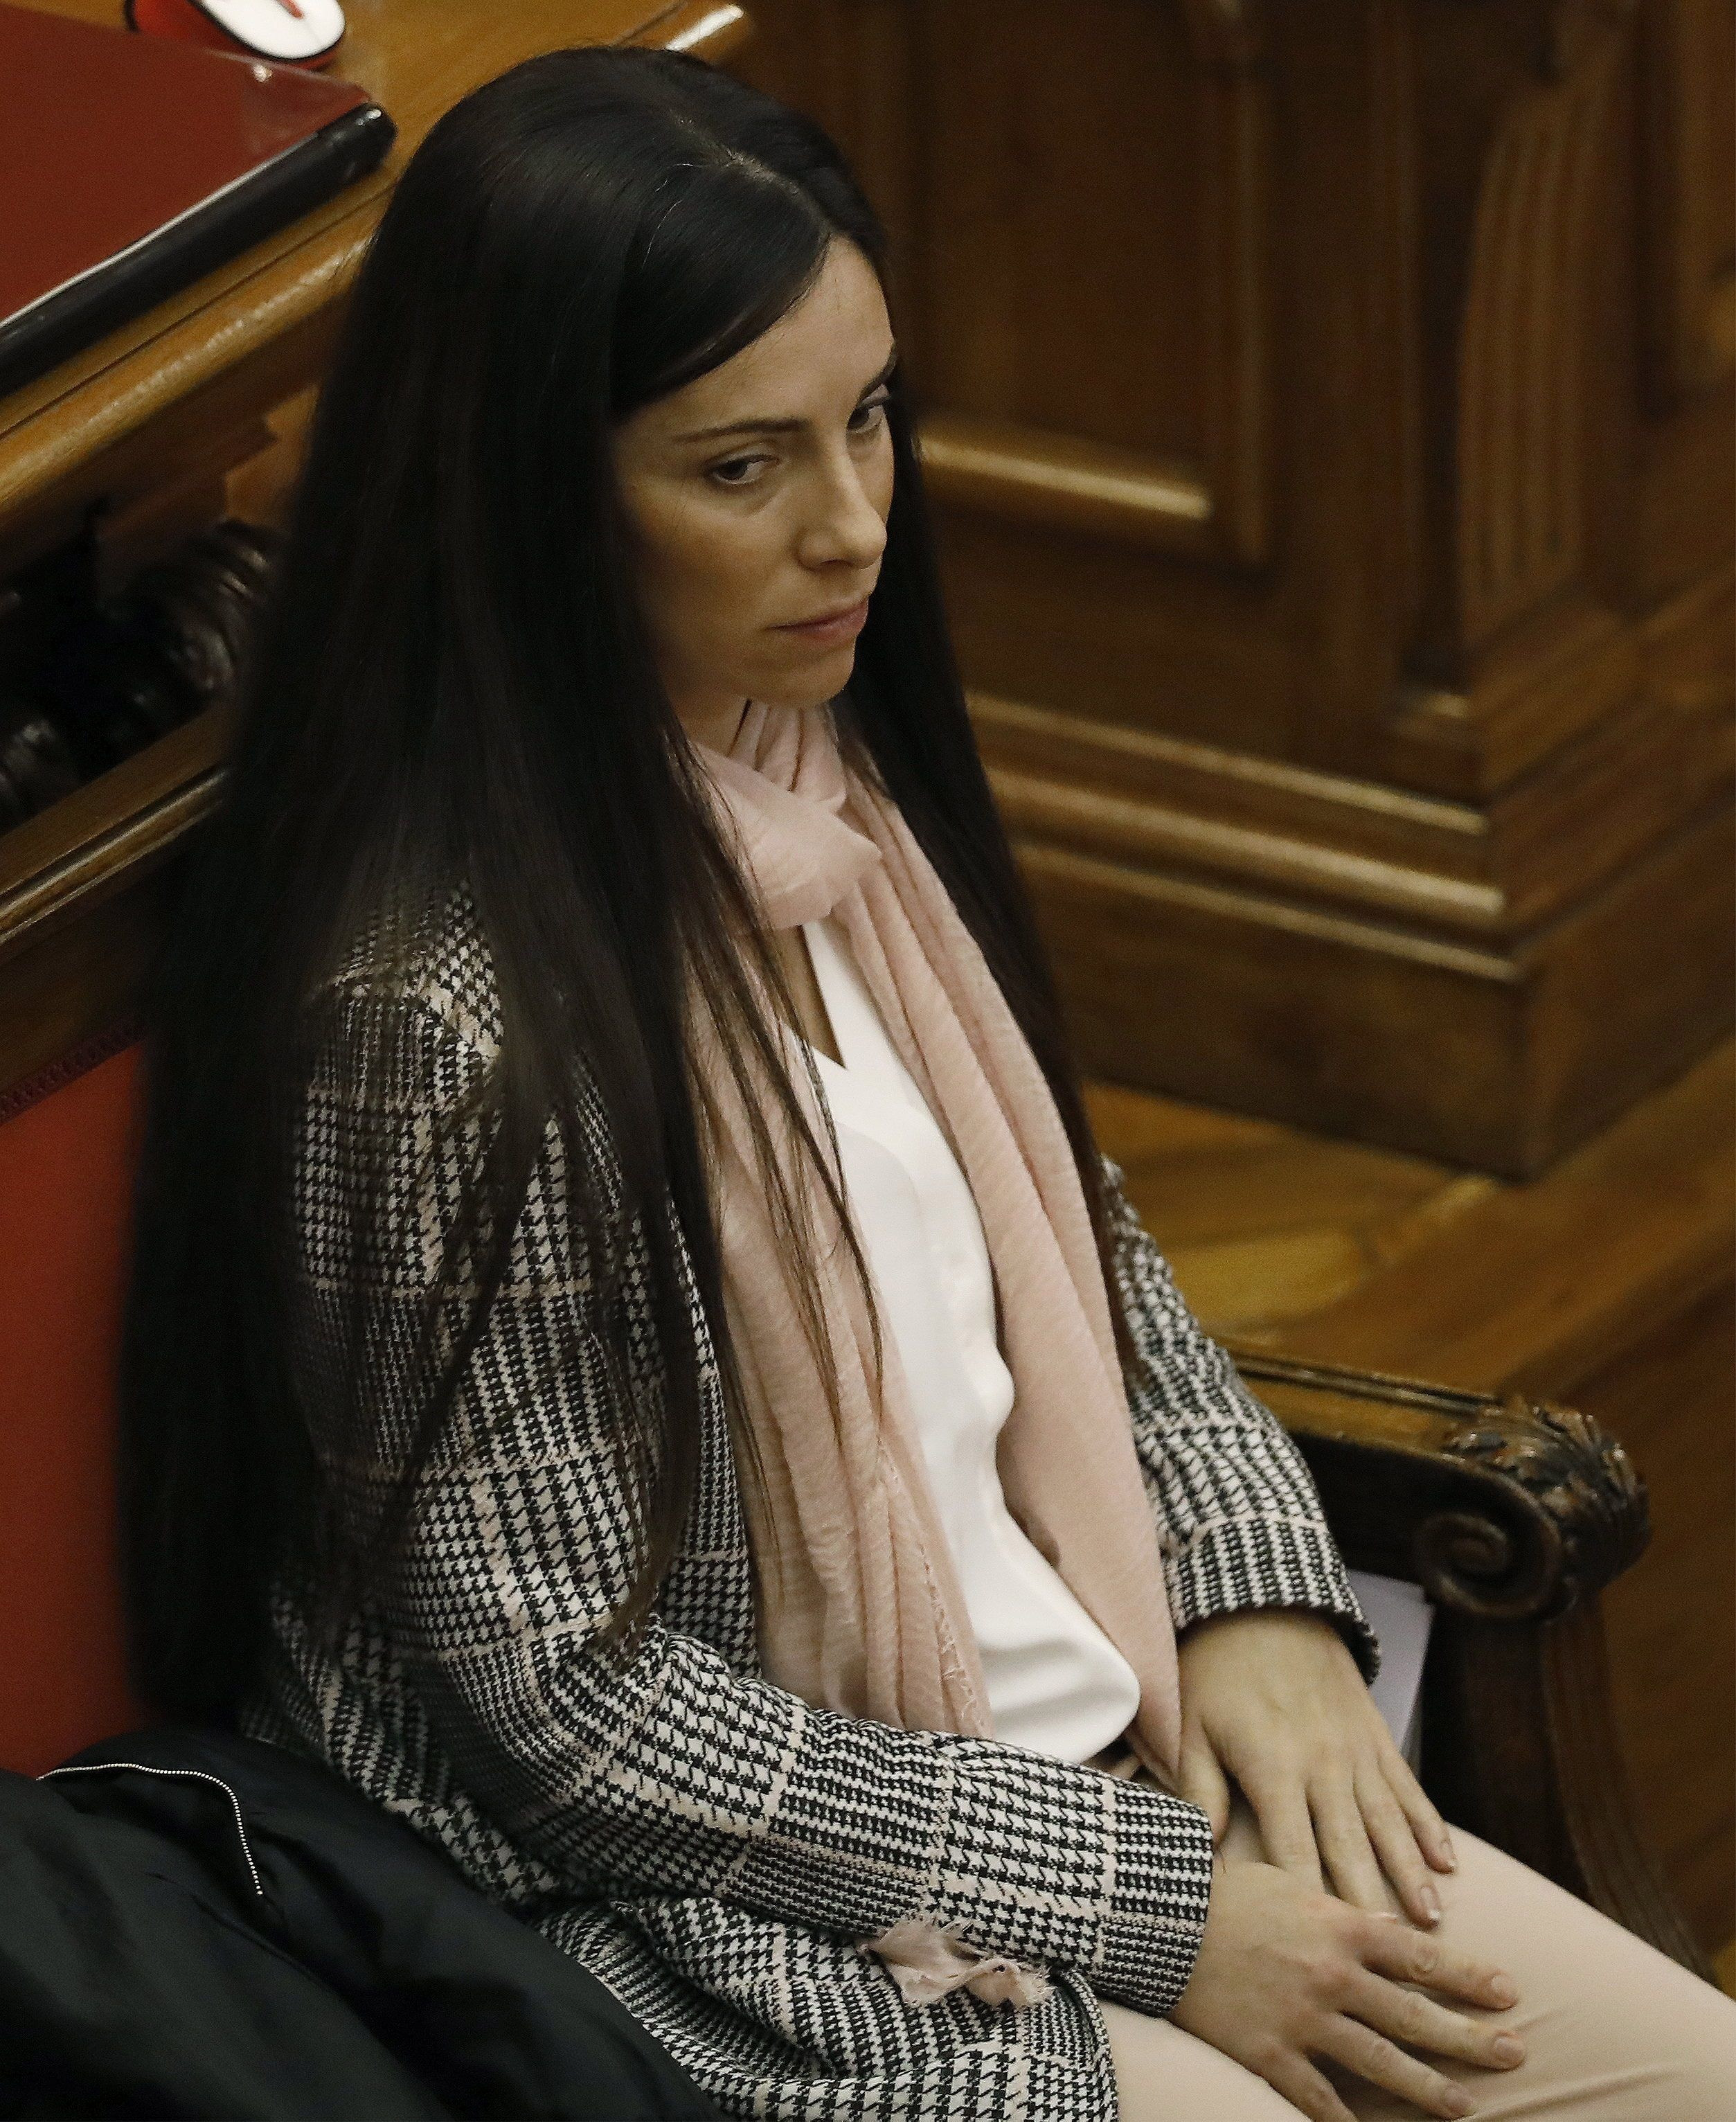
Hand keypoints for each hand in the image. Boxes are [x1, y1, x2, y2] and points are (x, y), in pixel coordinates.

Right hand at [1170, 1856, 1524, 2120]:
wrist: (1161, 1923)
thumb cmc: (1223, 1894)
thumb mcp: (1288, 1884)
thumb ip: (1342, 1911)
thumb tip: (1390, 1928)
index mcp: (1338, 1928)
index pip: (1419, 1956)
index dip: (1469, 1975)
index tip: (1509, 1992)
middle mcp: (1331, 1976)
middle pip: (1413, 2014)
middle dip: (1469, 2037)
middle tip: (1516, 2052)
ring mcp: (1302, 2019)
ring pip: (1380, 2062)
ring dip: (1428, 2088)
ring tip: (1464, 2107)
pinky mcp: (1269, 2054)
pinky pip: (1318, 2099)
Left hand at [1176, 1608, 1455, 1930]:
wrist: (1262, 1601)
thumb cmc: (1216, 1670)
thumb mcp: (1194, 1727)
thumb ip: (1201, 1790)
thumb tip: (1202, 1852)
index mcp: (1272, 1768)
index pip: (1291, 1850)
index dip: (1308, 1901)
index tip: (1323, 1946)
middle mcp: (1322, 1765)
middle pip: (1349, 1846)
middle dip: (1370, 1902)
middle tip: (1394, 1953)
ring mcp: (1355, 1749)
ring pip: (1388, 1822)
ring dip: (1410, 1872)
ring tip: (1432, 1920)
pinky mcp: (1375, 1733)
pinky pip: (1407, 1786)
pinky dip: (1427, 1824)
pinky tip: (1447, 1861)